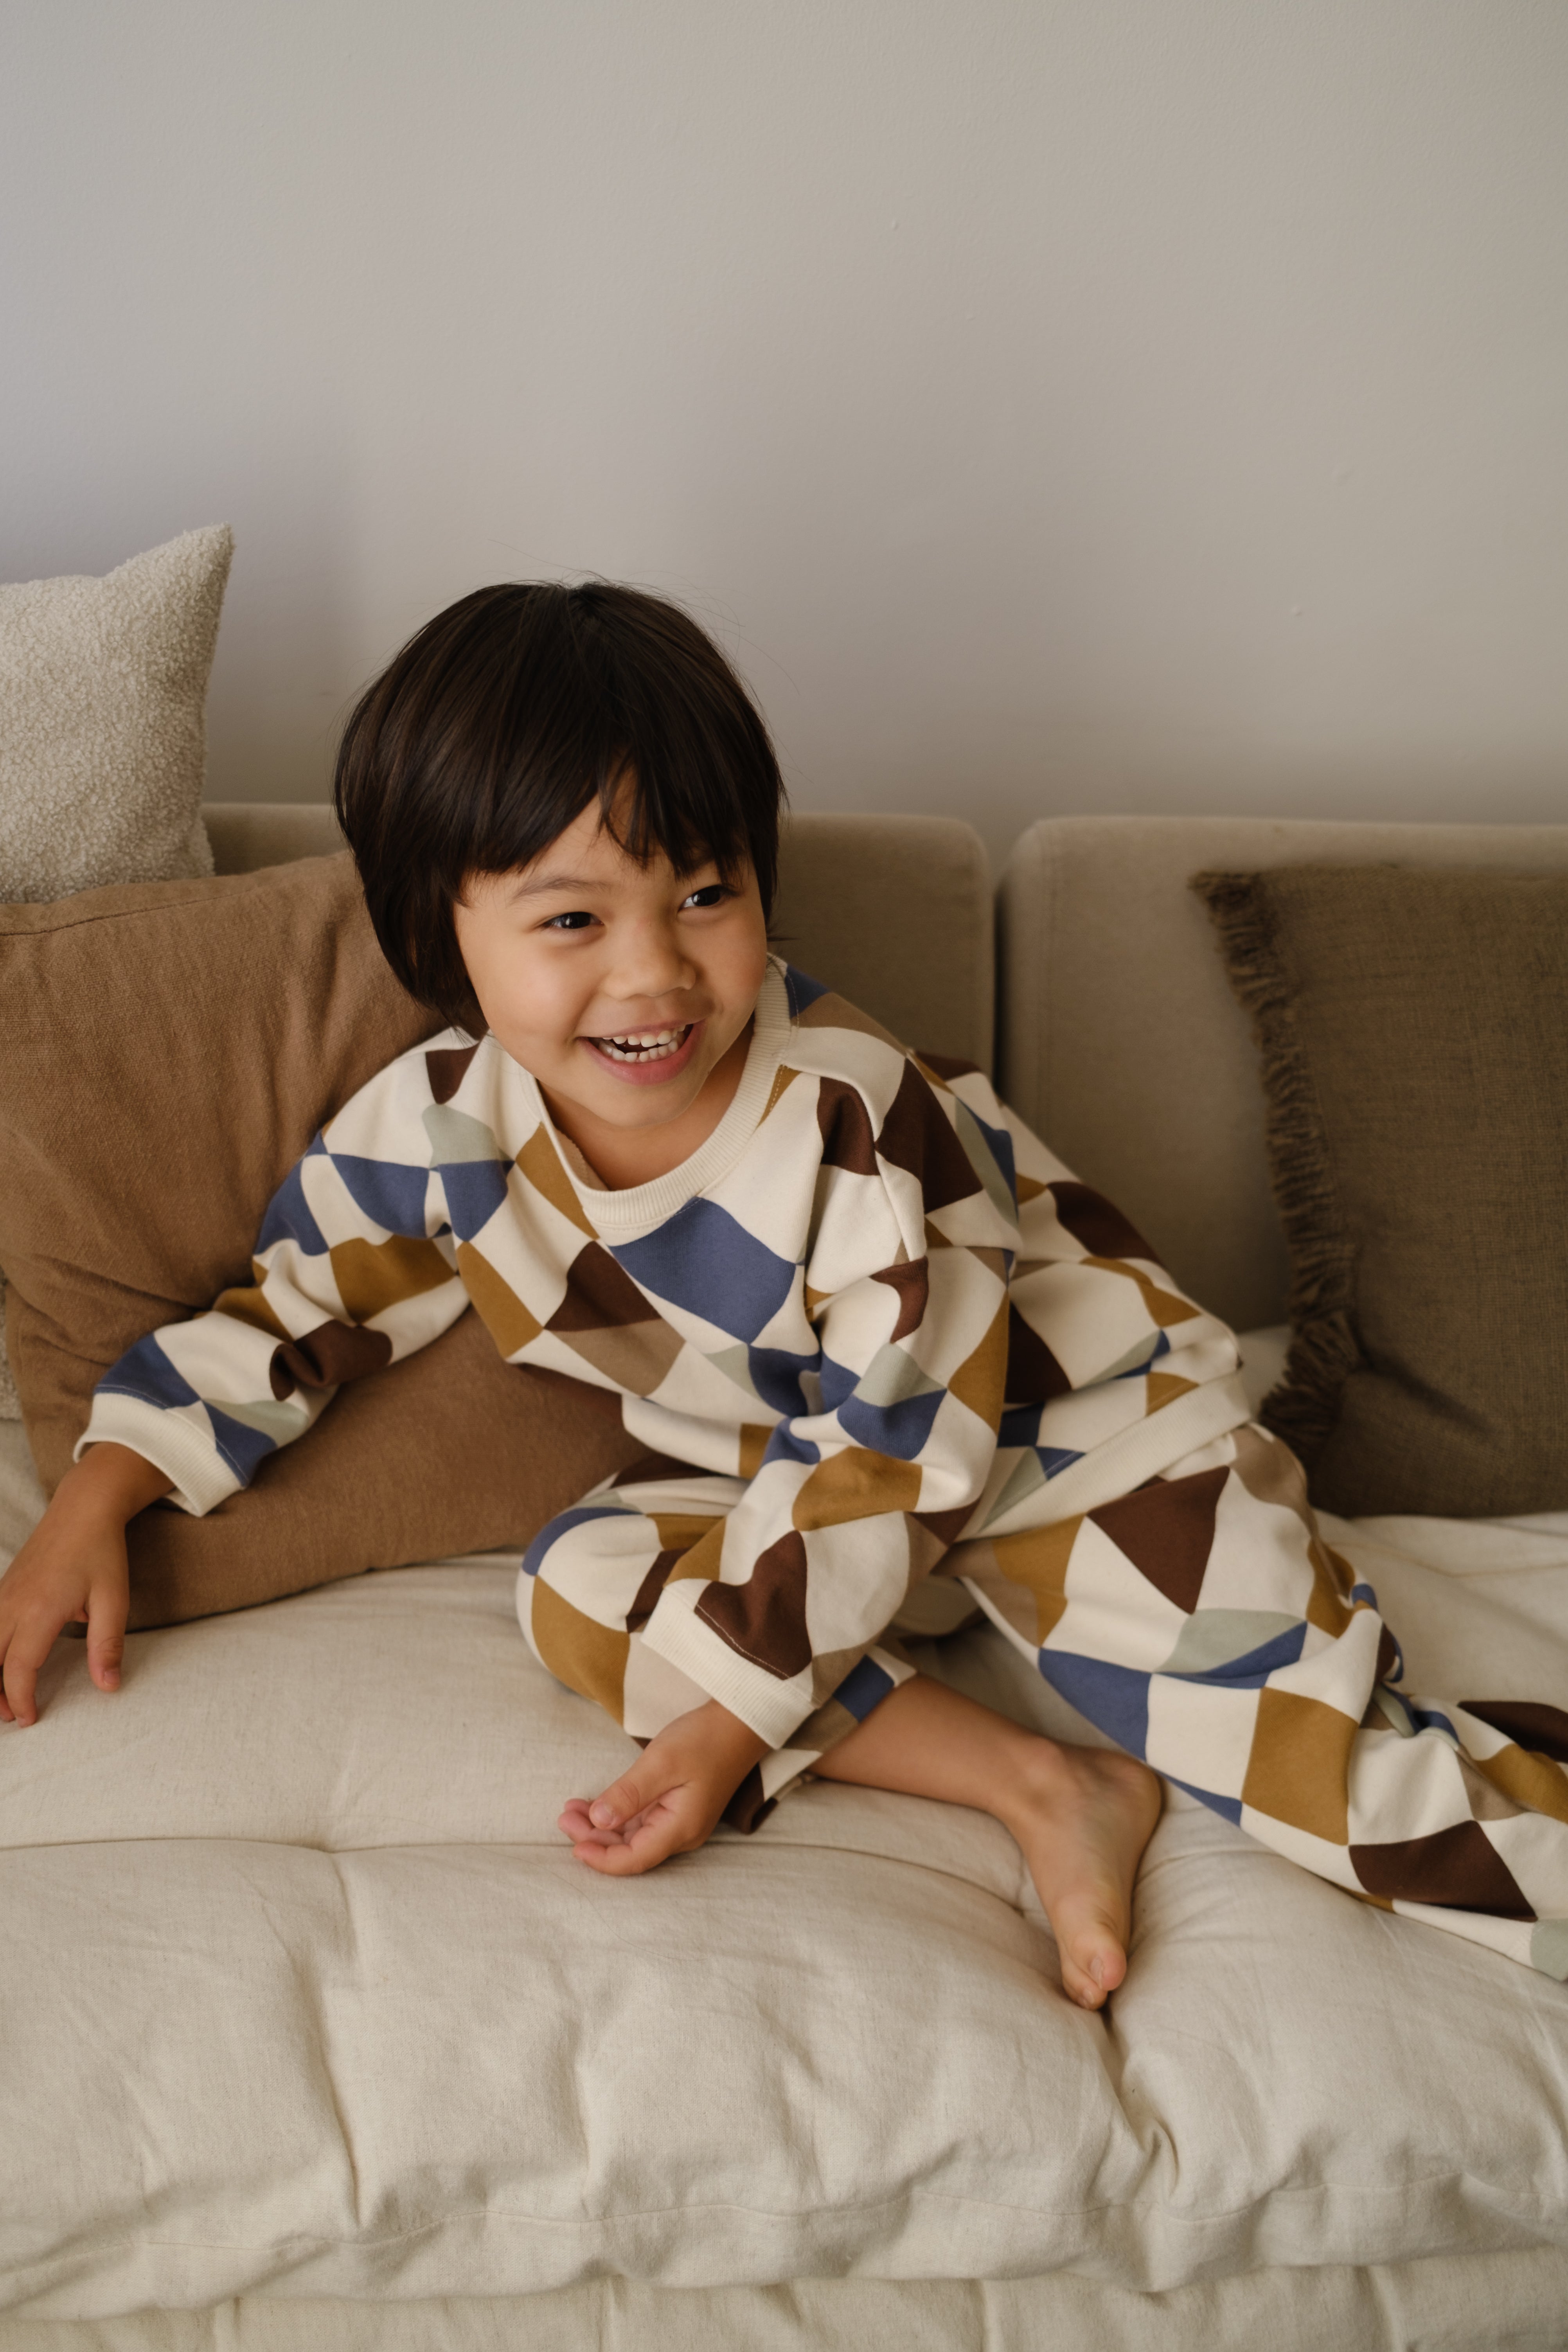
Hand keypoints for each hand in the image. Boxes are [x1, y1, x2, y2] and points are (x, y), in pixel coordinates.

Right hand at [0, 1444, 170, 1725]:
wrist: (84, 1508)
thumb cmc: (101, 1552)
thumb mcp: (114, 1599)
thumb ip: (108, 1645)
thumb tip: (109, 1686)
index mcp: (39, 1611)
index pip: (19, 1668)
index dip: (21, 1699)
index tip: (30, 1719)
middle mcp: (13, 1604)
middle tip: (11, 1717)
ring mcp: (4, 1593)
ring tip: (2, 1698)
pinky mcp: (4, 1586)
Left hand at [558, 1698, 770, 1876]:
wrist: (739, 1721)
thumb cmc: (705, 1739)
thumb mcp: (662, 1761)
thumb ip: (629, 1794)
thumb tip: (597, 1821)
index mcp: (681, 1827)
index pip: (634, 1859)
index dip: (601, 1858)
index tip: (573, 1844)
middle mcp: (681, 1832)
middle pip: (630, 1850)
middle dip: (594, 1838)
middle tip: (564, 1815)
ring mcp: (679, 1820)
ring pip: (632, 1836)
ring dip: (601, 1827)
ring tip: (572, 1809)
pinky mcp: (676, 1807)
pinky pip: (640, 1821)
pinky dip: (615, 1815)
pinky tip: (594, 1804)